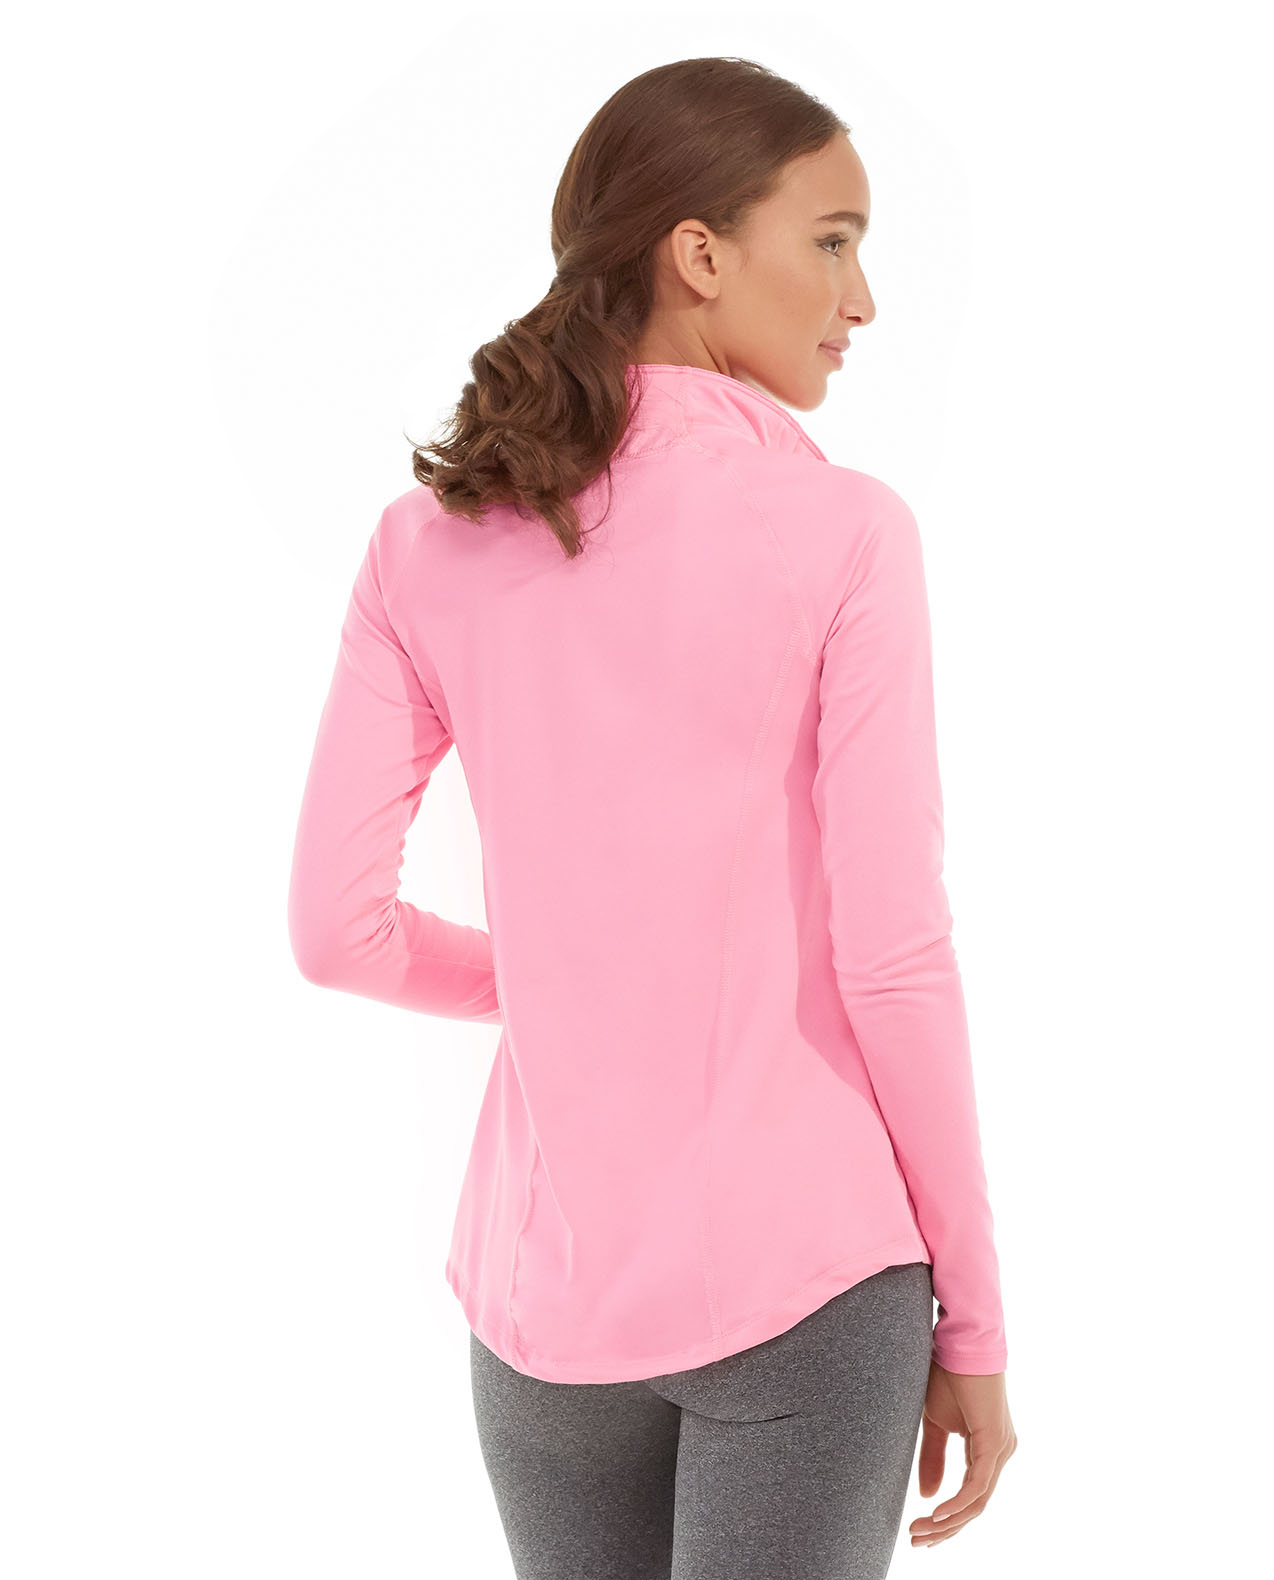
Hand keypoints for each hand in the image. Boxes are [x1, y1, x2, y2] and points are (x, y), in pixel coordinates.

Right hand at [908, 1360, 1016, 1547]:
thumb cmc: (948, 1375)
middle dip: (945, 1529)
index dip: (947, 1519)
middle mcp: (1001, 1454)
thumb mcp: (935, 1423)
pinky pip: (978, 1484)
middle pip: (975, 1506)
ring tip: (920, 1531)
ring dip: (948, 1521)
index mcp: (988, 1450)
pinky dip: (958, 1502)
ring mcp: (1001, 1449)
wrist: (960, 1341)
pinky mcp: (994, 1441)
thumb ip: (933, 1457)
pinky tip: (937, 1513)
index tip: (921, 1533)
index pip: (971, 1497)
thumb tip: (928, 1496)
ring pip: (977, 1501)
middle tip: (917, 1542)